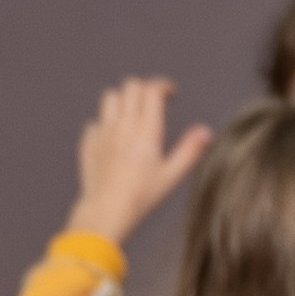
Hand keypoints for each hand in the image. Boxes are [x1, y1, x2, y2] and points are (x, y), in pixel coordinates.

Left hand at [68, 80, 212, 246]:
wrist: (107, 210)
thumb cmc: (141, 196)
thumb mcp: (171, 176)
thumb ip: (189, 151)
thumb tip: (205, 132)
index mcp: (146, 130)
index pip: (152, 90)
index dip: (163, 86)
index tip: (170, 92)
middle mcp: (123, 124)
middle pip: (131, 86)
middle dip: (144, 89)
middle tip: (152, 101)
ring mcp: (104, 130)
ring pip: (111, 97)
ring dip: (123, 100)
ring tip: (131, 114)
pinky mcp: (89, 140)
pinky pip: (96, 121)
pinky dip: (106, 123)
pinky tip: (113, 138)